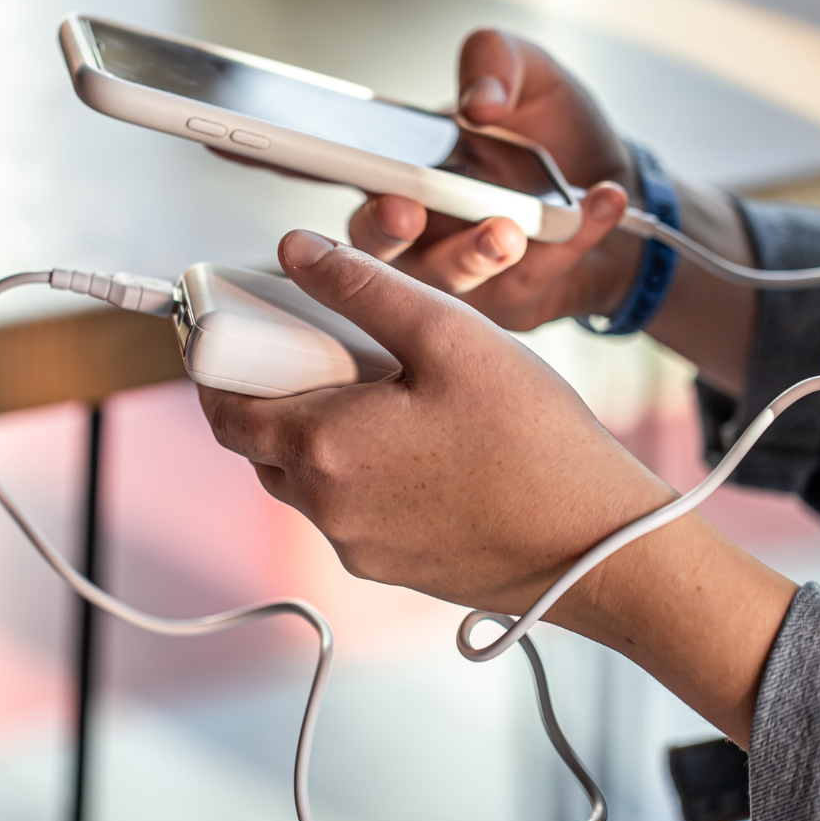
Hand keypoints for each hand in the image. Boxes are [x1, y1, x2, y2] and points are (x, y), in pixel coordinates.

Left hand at [200, 230, 670, 615]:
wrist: (598, 548)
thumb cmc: (537, 445)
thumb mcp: (449, 336)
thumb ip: (363, 288)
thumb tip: (299, 252)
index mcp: (324, 449)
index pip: (226, 410)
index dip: (221, 368)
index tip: (236, 336)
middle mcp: (328, 509)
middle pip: (261, 446)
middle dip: (274, 396)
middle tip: (323, 354)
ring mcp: (360, 547)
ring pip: (307, 481)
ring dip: (319, 436)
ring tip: (385, 396)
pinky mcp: (394, 568)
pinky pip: (350, 513)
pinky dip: (360, 474)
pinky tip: (421, 445)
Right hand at [351, 29, 643, 328]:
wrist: (616, 188)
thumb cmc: (554, 133)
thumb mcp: (529, 75)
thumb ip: (495, 59)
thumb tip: (479, 101)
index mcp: (402, 176)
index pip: (342, 182)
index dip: (323, 177)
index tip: (337, 170)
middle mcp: (418, 235)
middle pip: (377, 250)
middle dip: (388, 232)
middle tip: (407, 213)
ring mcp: (461, 277)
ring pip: (451, 280)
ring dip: (479, 252)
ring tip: (514, 228)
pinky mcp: (512, 302)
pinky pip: (535, 278)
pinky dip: (573, 239)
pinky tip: (604, 199)